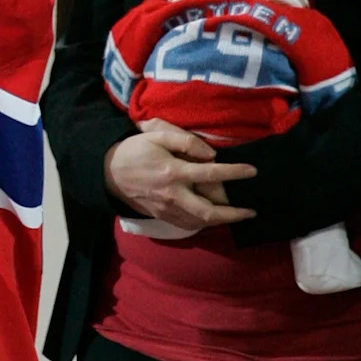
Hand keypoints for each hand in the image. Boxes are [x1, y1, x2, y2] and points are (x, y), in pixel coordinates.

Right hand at [105, 119, 257, 231]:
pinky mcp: (161, 216)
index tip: (252, 171)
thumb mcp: (157, 135)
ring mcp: (166, 209)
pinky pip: (186, 224)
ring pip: (199, 222)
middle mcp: (173, 195)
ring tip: (236, 216)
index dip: (235, 172)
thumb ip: (185, 141)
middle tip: (250, 212)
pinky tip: (211, 219)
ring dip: (221, 221)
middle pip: (209, 212)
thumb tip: (210, 154)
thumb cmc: (134, 150)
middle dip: (233, 214)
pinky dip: (202, 224)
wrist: (108, 172)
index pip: (211, 174)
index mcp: (174, 172)